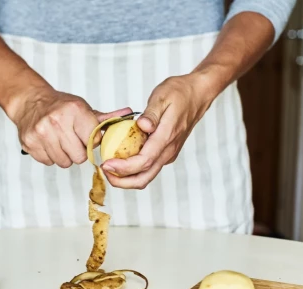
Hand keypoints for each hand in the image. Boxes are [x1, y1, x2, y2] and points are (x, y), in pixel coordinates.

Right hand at [10, 85, 131, 166]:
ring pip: (63, 162)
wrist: (31, 101)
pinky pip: (48, 162)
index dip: (91, 142)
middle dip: (78, 152)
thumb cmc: (61, 106)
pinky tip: (49, 143)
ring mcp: (41, 133)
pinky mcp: (29, 143)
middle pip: (79, 157)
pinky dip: (50, 156)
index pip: (93, 141)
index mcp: (75, 110)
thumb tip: (130, 115)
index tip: (85, 135)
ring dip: (65, 156)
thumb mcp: (83, 108)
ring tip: (60, 141)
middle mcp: (57, 121)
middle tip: (73, 140)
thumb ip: (106, 118)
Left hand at [101, 73, 216, 188]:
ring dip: (126, 178)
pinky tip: (120, 159)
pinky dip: (133, 170)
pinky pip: (148, 168)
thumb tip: (142, 126)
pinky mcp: (166, 153)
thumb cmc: (179, 93)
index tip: (106, 164)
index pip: (143, 162)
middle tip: (104, 171)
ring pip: (146, 176)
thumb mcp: (162, 96)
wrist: (198, 95)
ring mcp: (168, 154)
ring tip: (109, 168)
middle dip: (122, 181)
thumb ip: (151, 113)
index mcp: (166, 138)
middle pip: (144, 178)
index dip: (123, 168)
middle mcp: (168, 151)